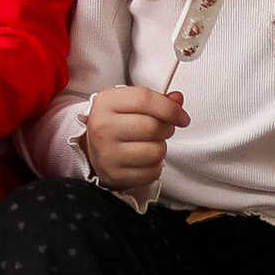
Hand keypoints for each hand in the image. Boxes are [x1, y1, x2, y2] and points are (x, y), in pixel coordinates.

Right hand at [83, 81, 185, 198]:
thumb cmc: (114, 124)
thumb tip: (177, 100)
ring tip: (149, 144)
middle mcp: (103, 127)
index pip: (145, 99)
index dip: (170, 108)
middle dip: (166, 128)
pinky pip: (153, 172)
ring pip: (156, 151)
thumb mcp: (128, 103)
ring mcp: (108, 153)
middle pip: (153, 127)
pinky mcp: (116, 175)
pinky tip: (144, 159)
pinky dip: (155, 166)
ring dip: (160, 148)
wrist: (92, 149)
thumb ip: (155, 100)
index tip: (182, 117)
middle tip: (162, 129)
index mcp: (106, 102)